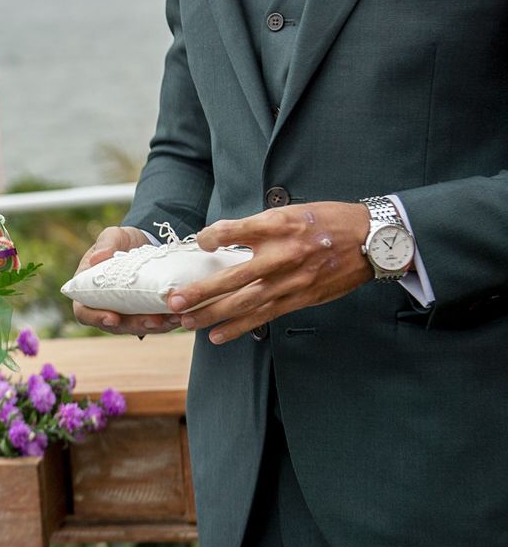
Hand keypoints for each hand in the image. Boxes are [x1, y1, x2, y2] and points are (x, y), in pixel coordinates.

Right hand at [72, 225, 180, 335]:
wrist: (146, 242)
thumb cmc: (122, 241)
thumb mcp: (112, 236)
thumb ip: (105, 244)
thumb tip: (97, 258)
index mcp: (88, 292)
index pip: (84, 312)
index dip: (96, 318)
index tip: (113, 318)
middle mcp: (105, 307)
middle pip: (116, 326)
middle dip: (135, 325)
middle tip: (153, 320)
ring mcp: (127, 313)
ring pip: (139, 328)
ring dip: (156, 327)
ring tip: (172, 319)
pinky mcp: (146, 313)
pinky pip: (156, 323)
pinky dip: (169, 322)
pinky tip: (182, 316)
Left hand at [168, 202, 372, 343]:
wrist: (373, 240)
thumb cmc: (328, 221)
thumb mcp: (293, 211)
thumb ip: (260, 225)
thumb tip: (224, 236)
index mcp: (278, 225)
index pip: (234, 231)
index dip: (212, 237)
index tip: (200, 243)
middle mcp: (282, 254)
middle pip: (232, 276)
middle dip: (200, 291)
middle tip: (173, 300)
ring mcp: (290, 280)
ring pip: (244, 302)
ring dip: (212, 314)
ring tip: (186, 322)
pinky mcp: (298, 298)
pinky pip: (263, 316)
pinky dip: (239, 327)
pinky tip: (217, 335)